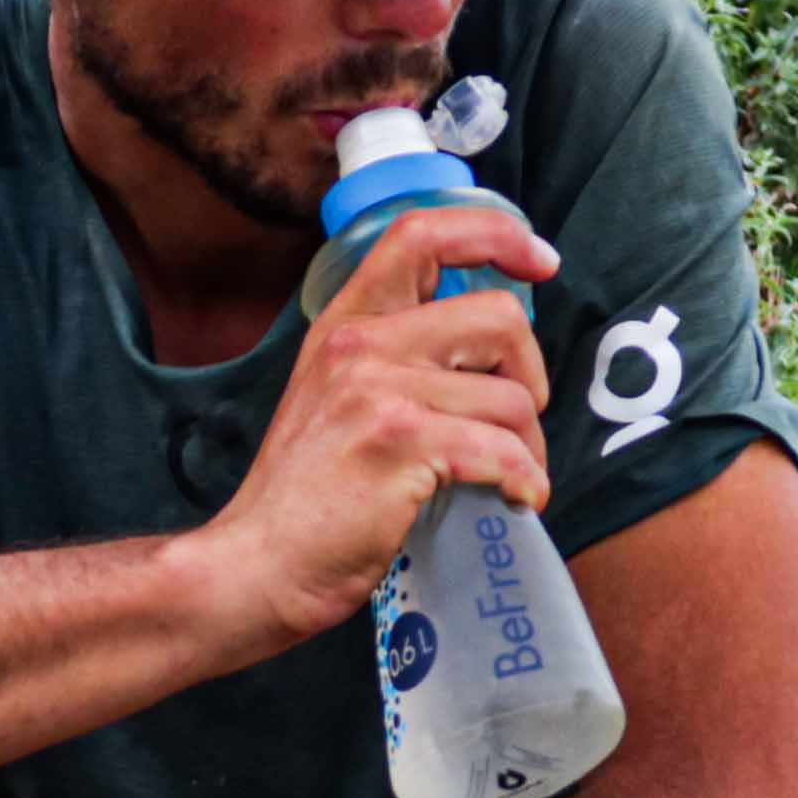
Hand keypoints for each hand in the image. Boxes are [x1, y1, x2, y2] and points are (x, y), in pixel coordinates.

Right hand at [191, 198, 560, 649]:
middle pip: (498, 316)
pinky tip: (518, 499)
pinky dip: (526, 479)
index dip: (494, 232)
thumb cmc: (308, 497)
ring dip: (529, 445)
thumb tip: (490, 345)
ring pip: (509, 397)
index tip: (540, 260)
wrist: (258, 565)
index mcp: (345, 322)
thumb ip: (392, 358)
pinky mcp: (400, 444)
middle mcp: (360, 343)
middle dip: (531, 373)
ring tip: (512, 478)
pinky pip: (501, 449)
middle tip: (518, 420)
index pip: (421, 231)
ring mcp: (378, 391)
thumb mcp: (334, 398)